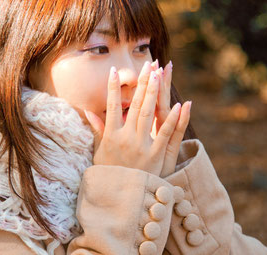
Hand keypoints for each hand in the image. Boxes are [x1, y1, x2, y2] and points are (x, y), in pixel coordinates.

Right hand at [84, 61, 190, 176]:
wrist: (119, 200)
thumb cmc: (109, 174)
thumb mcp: (100, 152)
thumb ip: (98, 130)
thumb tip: (87, 110)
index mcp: (111, 136)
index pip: (111, 106)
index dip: (113, 88)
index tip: (113, 71)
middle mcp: (125, 138)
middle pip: (134, 105)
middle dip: (141, 84)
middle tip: (147, 65)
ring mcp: (141, 146)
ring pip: (148, 114)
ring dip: (154, 93)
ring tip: (158, 74)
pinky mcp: (155, 156)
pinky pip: (164, 134)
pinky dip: (172, 120)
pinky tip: (179, 104)